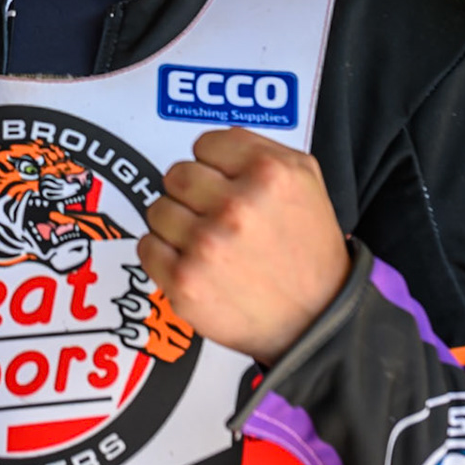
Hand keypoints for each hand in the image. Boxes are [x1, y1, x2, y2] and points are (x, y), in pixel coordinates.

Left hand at [137, 127, 350, 364]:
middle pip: (176, 175)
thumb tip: (212, 142)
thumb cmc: (309, 253)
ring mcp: (207, 245)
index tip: (226, 185)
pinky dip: (164, 255)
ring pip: (158, 209)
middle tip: (216, 217)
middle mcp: (236, 205)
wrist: (317, 322)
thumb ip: (258, 148)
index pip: (204, 144)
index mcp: (269, 172)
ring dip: (177, 225)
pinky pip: (147, 246)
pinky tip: (195, 264)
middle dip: (192, 195)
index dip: (213, 166)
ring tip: (210, 244)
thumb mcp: (305, 180)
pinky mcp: (184, 282)